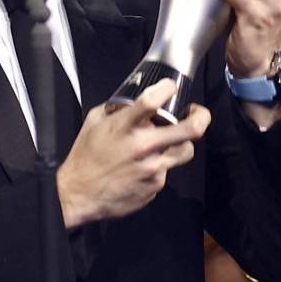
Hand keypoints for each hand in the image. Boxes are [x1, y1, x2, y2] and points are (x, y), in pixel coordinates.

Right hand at [56, 79, 209, 229]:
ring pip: (186, 151)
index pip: (153, 100)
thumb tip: (134, 102)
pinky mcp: (155, 186)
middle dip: (201, 117)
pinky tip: (143, 166)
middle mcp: (143, 147)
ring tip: (171, 140)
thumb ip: (117, 109)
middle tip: (198, 113)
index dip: (168, 88)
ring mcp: (153, 169)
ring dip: (181, 143)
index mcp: (125, 126)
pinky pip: (166, 171)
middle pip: (190, 130)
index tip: (170, 87)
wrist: (79, 194)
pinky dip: (159, 165)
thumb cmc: (85, 155)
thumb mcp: (94, 122)